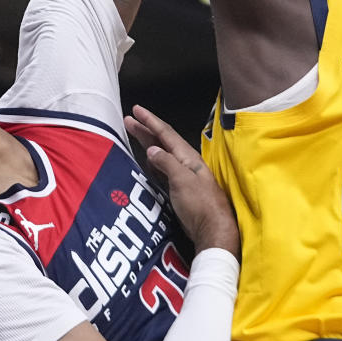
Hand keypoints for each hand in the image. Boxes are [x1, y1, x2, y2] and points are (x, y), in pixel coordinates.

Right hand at [125, 105, 238, 257]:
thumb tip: (151, 150)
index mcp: (187, 157)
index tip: (136, 110)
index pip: (166, 134)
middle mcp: (185, 163)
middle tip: (128, 120)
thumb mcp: (182, 180)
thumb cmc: (200, 205)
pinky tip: (146, 160)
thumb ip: (166, 163)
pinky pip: (162, 168)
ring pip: (161, 154)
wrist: (213, 230)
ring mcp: (183, 176)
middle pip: (162, 142)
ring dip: (147, 143)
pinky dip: (151, 161)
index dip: (150, 121)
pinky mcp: (179, 189)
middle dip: (145, 130)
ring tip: (134, 134)